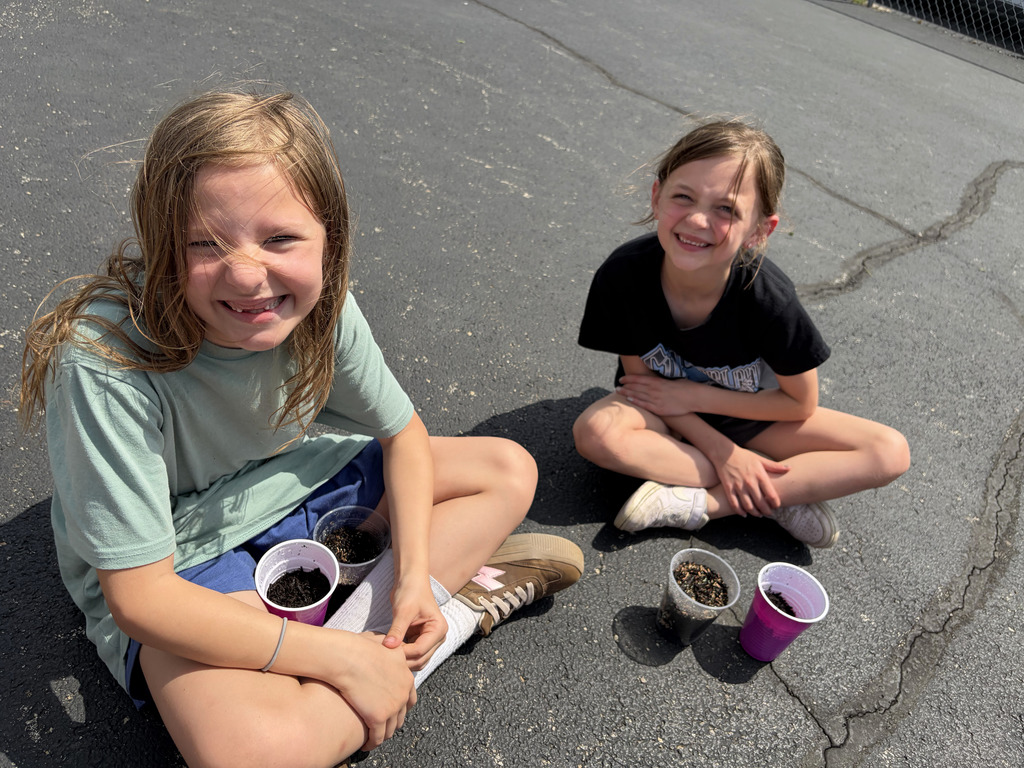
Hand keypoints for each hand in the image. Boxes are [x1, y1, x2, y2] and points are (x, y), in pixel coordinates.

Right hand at [334, 632, 416, 750]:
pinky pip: (378, 737)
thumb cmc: (360, 648)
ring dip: (383, 735)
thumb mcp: (386, 646)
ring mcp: (393, 705)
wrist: (348, 657)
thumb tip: (391, 650)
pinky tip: (366, 744)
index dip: (401, 706)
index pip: (409, 698)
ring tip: (374, 737)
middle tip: (383, 725)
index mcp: (407, 676)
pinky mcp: (379, 717)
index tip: (392, 710)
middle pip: (401, 715)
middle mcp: (404, 692)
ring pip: (391, 729)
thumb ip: (392, 653)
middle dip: (393, 721)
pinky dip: (372, 743)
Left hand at [383, 577, 447, 670]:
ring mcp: (430, 640)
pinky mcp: (420, 640)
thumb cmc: (410, 591)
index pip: (421, 650)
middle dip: (403, 659)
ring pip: (417, 660)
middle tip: (384, 655)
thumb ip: (397, 630)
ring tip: (387, 652)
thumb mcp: (403, 611)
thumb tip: (388, 647)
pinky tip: (390, 649)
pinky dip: (402, 654)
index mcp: (439, 629)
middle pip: (421, 659)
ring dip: (403, 659)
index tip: (386, 650)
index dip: (403, 653)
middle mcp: (438, 637)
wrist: (411, 581)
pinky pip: (411, 654)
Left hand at [616, 374, 697, 416]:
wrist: (694, 397)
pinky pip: (645, 405)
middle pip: (636, 387)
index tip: (622, 378)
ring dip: (627, 393)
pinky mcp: (659, 409)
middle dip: (625, 386)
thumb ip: (660, 382)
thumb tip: (653, 382)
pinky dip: (636, 401)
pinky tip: (629, 399)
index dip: (629, 378)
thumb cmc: (685, 387)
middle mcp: (655, 390)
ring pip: (638, 395)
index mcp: (658, 381)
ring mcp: (656, 399)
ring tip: (619, 391)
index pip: (639, 379)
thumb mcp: (671, 381)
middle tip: (616, 386)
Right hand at [713, 446, 789, 516]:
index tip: (776, 506)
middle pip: (761, 503)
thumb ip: (775, 466)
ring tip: (758, 514)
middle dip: (767, 512)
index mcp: (760, 475)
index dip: (776, 504)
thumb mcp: (760, 459)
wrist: (724, 453)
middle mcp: (750, 482)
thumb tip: (790, 468)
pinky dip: (739, 511)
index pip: (771, 495)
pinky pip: (734, 504)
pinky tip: (744, 514)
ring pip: (748, 506)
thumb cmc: (744, 456)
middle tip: (769, 514)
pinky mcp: (728, 488)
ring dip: (754, 513)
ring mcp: (738, 486)